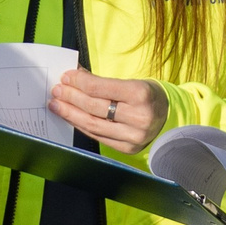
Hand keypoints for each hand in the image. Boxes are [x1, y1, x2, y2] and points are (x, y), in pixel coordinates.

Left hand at [52, 68, 167, 154]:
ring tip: (57, 105)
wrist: (168, 117)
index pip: (100, 88)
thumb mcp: (131, 82)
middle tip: (57, 91)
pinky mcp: (128, 148)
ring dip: (71, 114)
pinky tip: (71, 117)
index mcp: (140, 94)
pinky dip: (81, 126)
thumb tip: (74, 76)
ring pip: (93, 124)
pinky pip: (98, 136)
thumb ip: (102, 81)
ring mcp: (134, 135)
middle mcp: (138, 116)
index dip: (79, 82)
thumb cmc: (147, 96)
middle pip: (94, 107)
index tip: (66, 77)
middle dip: (71, 98)